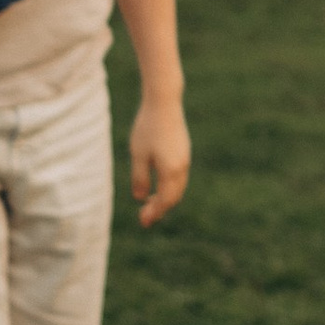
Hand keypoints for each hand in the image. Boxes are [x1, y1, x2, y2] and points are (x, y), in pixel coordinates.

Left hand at [130, 96, 191, 226]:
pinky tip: (158, 185)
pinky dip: (169, 187)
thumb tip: (141, 198)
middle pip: (174, 197)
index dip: (155, 213)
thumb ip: (140, 178)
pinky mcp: (183, 152)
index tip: (143, 222)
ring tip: (150, 204)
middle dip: (160, 209)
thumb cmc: (148, 128)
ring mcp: (184, 159)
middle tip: (145, 218)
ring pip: (178, 188)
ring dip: (165, 199)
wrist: (165, 102)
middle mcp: (182, 167)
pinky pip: (179, 178)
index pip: (165, 200)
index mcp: (171, 170)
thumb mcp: (139, 155)